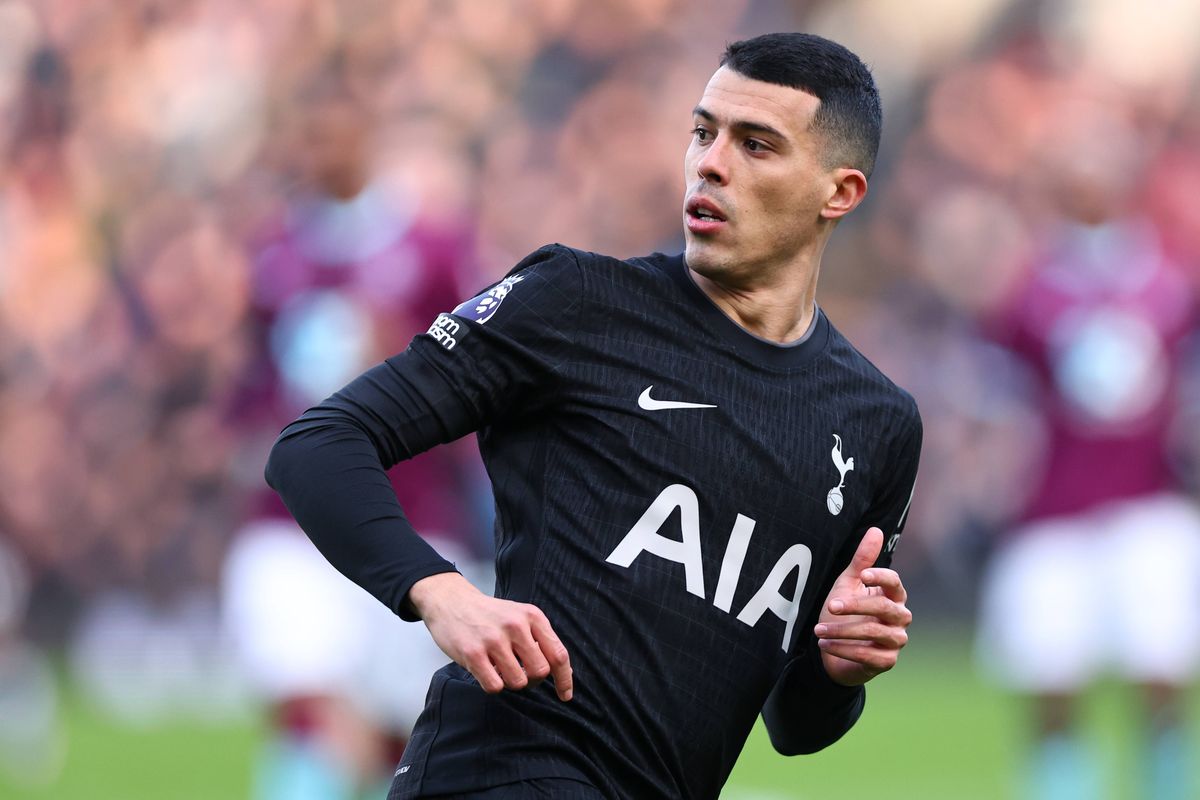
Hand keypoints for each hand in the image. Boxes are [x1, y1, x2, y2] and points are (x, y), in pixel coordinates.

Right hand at [408, 572, 573, 700]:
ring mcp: (493, 639)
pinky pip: (495, 686)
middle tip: (520, 673)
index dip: (564, 680)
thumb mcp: (520, 616)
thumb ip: (540, 640)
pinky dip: (493, 685)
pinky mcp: (473, 653)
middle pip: (540, 671)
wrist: (451, 601)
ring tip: (500, 669)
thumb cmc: (490, 615)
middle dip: (533, 680)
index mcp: (532, 616)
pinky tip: (486, 671)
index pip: (558, 654)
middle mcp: (515, 625)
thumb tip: (563, 674)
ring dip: (511, 682)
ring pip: (518, 681)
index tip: (565, 696)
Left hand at [814, 528, 910, 686]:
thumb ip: (861, 560)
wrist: (835, 650)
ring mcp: (895, 640)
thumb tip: (875, 530)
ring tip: (818, 630)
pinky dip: (843, 649)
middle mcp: (900, 618)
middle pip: (885, 607)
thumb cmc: (846, 612)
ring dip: (842, 630)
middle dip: (856, 605)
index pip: (895, 583)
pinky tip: (824, 644)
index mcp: (894, 596)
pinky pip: (867, 655)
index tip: (862, 575)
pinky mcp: (886, 661)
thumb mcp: (849, 584)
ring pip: (873, 632)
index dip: (881, 577)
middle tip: (830, 605)